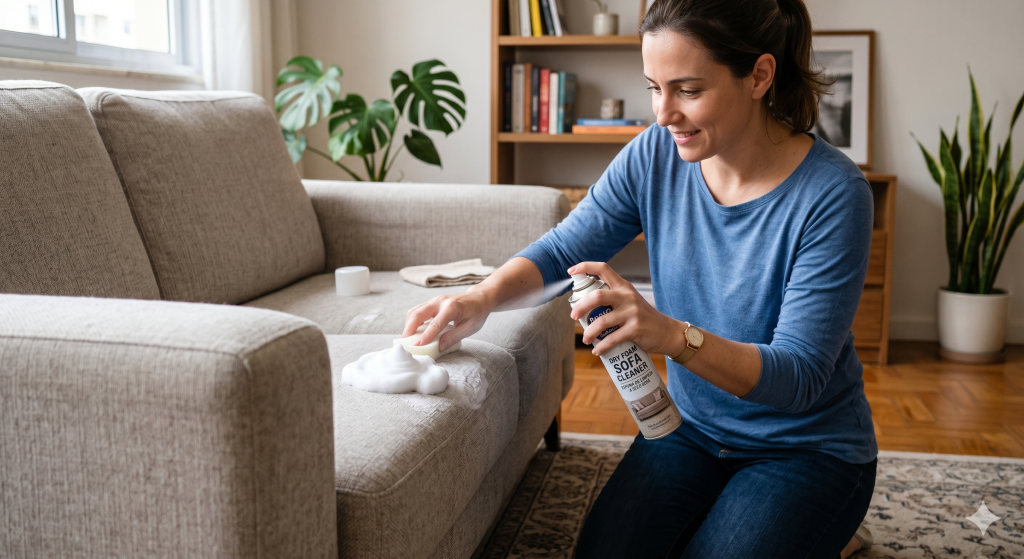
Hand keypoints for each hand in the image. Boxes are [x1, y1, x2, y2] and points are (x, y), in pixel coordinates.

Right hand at [402, 290, 494, 352]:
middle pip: (418, 313)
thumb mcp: (470, 328)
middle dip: (409, 328)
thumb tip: (438, 347)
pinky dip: (412, 320)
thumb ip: (453, 337)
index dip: (425, 336)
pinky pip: (418, 310)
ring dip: (408, 324)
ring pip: (415, 310)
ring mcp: (435, 300)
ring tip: (408, 338)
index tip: (417, 346)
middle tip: (406, 343)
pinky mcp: (432, 302)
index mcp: (452, 308)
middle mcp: (440, 301)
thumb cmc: (477, 313)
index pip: (435, 324)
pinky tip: (413, 330)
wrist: (479, 297)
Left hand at [568, 262, 682, 356]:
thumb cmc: (643, 317)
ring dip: (589, 332)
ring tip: (585, 339)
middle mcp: (627, 296)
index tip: (571, 270)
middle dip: (580, 306)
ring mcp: (632, 313)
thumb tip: (584, 304)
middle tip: (573, 316)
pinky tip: (597, 350)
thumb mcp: (630, 301)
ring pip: (602, 321)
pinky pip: (612, 339)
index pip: (603, 269)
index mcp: (624, 287)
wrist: (667, 332)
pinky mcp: (636, 329)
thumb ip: (613, 298)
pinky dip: (601, 346)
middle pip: (597, 296)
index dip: (586, 267)